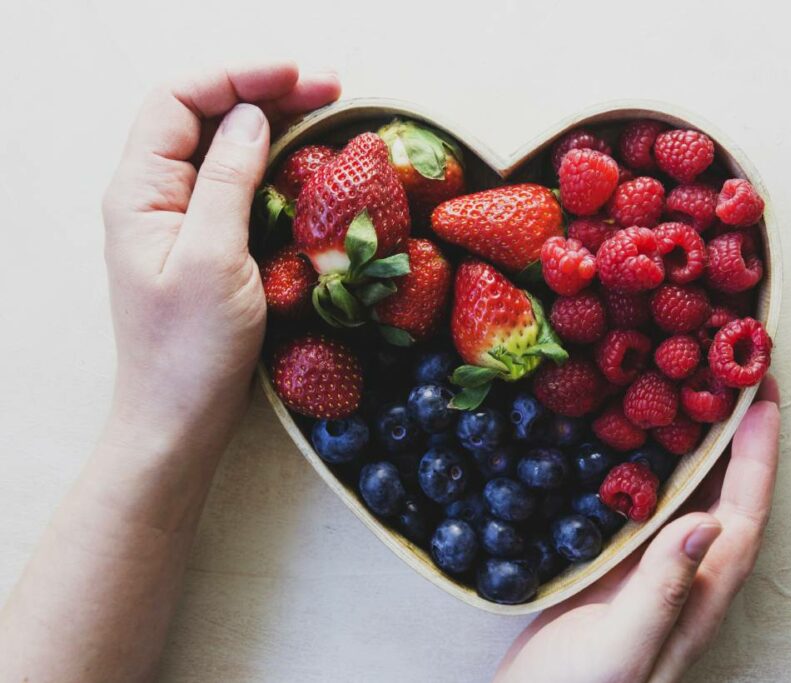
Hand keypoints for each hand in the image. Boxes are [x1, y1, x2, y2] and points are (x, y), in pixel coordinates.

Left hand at [101, 62, 339, 449]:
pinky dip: (276, 163)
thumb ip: (227, 181)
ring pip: (225, 146)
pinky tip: (310, 162)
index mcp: (140, 191)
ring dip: (275, 122)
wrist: (180, 418)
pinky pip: (240, 184)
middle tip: (331, 88)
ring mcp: (183, 218)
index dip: (235, 76)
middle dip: (265, 91)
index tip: (295, 75)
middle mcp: (156, 195)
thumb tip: (251, 116)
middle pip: (205, 115)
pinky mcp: (209, 241)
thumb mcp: (212, 259)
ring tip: (329, 111)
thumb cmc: (190, 349)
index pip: (178, 101)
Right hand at [494, 376, 780, 682]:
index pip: (743, 513)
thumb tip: (709, 522)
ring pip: (688, 496)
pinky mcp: (616, 568)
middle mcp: (685, 577)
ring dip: (698, 444)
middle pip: (726, 495)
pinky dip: (649, 465)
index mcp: (699, 594)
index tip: (762, 396)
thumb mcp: (622, 648)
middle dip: (738, 436)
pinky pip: (645, 503)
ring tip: (692, 389)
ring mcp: (651, 572)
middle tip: (733, 374)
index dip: (758, 454)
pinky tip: (632, 440)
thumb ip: (664, 591)